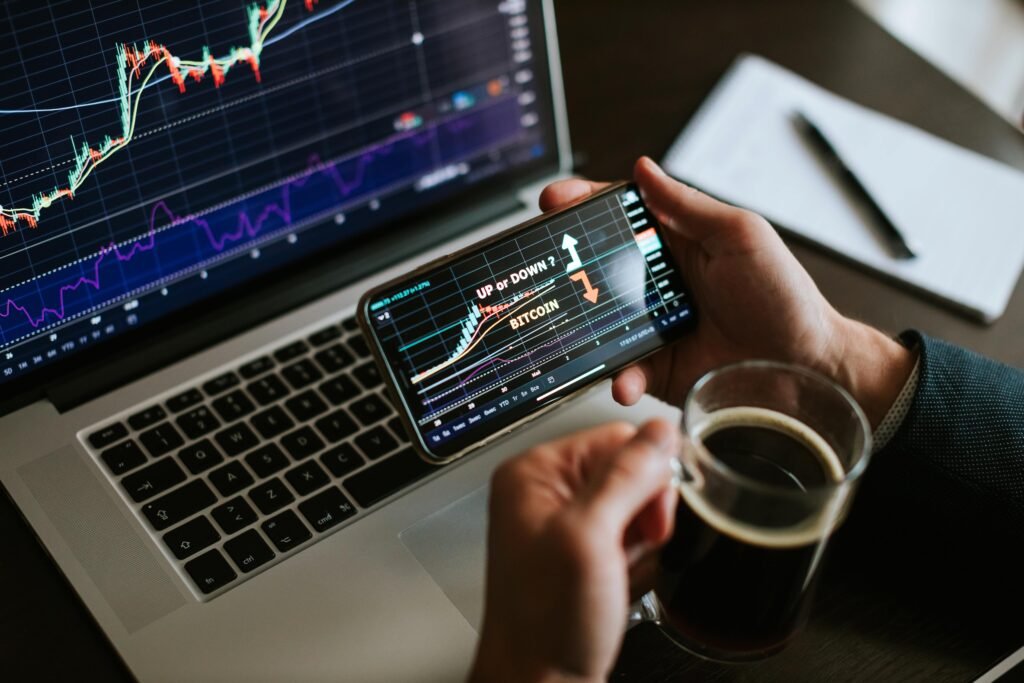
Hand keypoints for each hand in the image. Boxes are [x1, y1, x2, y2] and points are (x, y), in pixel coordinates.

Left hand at [469, 420, 677, 682]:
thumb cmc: (544, 623)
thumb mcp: (590, 538)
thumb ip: (627, 476)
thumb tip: (660, 431)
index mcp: (535, 473)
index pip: (616, 437)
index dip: (645, 474)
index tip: (647, 515)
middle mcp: (546, 493)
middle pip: (630, 470)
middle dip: (644, 513)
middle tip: (627, 549)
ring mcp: (565, 525)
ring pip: (637, 507)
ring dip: (643, 542)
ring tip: (616, 572)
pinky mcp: (583, 554)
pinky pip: (631, 538)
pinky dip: (637, 561)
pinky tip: (619, 583)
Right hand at [539, 158, 915, 425]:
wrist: (807, 369)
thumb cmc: (784, 297)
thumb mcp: (741, 237)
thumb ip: (689, 206)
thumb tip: (643, 169)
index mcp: (675, 242)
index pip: (618, 216)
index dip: (583, 204)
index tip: (554, 200)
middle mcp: (655, 283)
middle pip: (594, 267)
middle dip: (563, 265)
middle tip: (542, 262)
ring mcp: (651, 327)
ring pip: (597, 322)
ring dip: (582, 326)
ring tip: (576, 328)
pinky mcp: (655, 369)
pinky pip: (621, 371)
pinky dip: (618, 377)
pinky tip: (626, 379)